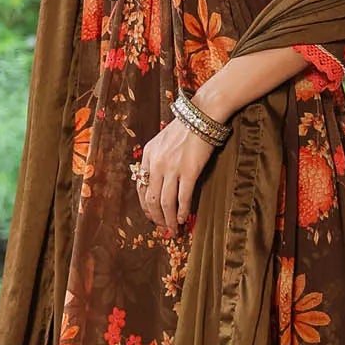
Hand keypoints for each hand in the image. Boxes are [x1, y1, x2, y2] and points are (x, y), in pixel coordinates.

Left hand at [135, 118, 214, 233]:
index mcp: (148, 155)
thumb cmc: (186, 127)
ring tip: (173, 229)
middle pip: (151, 198)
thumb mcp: (163, 140)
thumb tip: (158, 180)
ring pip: (165, 202)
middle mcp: (156, 163)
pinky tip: (183, 219)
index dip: (145, 205)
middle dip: (156, 217)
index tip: (151, 216)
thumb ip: (158, 158)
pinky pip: (182, 198)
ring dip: (168, 219)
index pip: (141, 187)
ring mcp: (172, 168)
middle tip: (162, 228)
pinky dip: (182, 212)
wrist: (203, 114)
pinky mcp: (189, 171)